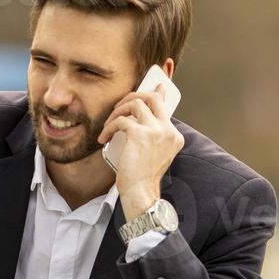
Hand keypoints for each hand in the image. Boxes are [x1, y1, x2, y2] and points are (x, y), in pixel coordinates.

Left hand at [98, 88, 183, 216]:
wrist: (140, 192)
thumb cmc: (142, 176)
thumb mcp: (152, 153)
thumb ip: (151, 134)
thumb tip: (139, 118)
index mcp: (174, 135)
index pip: (164, 106)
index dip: (156, 93)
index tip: (153, 85)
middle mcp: (168, 131)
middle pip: (152, 97)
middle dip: (133, 95)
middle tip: (120, 105)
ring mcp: (156, 131)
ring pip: (135, 104)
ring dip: (117, 111)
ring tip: (109, 124)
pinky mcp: (139, 134)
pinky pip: (120, 121)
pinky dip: (109, 127)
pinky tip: (103, 138)